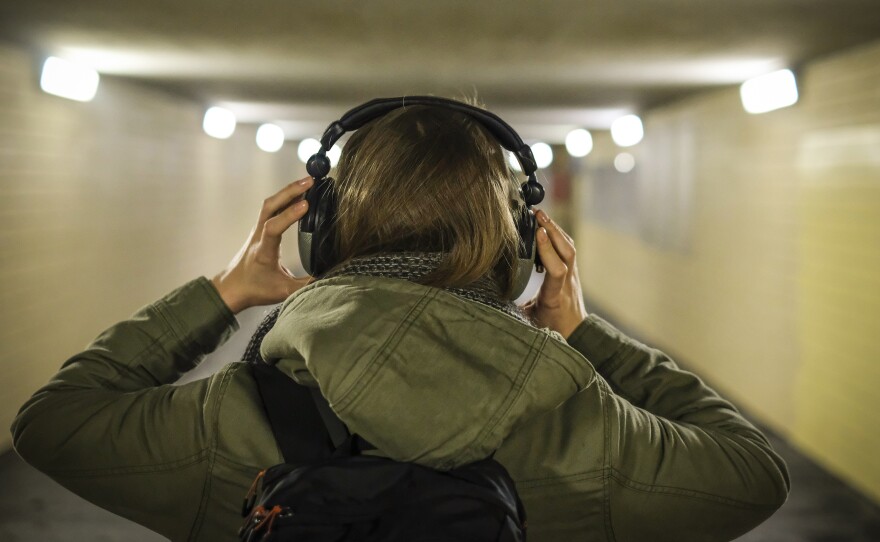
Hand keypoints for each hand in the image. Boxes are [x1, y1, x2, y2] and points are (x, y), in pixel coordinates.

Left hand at [210, 177, 313, 313]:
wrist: (231, 288)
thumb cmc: (255, 289)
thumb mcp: (283, 292)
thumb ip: (307, 285)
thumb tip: (330, 278)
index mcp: (263, 251)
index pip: (273, 227)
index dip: (289, 215)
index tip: (306, 205)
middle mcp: (258, 236)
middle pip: (270, 206)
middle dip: (290, 191)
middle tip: (311, 181)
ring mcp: (257, 230)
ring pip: (270, 204)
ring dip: (287, 191)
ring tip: (308, 182)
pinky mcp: (260, 229)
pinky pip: (271, 208)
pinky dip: (285, 198)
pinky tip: (298, 194)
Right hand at [520, 210, 587, 337]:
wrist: (576, 333)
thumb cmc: (551, 328)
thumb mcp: (530, 323)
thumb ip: (515, 312)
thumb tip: (492, 304)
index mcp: (554, 297)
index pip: (556, 271)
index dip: (548, 251)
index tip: (538, 233)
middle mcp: (567, 284)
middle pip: (567, 252)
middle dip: (554, 230)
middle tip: (538, 215)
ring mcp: (573, 277)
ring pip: (570, 249)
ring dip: (556, 229)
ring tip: (541, 215)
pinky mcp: (572, 272)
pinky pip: (568, 250)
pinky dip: (558, 236)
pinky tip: (547, 227)